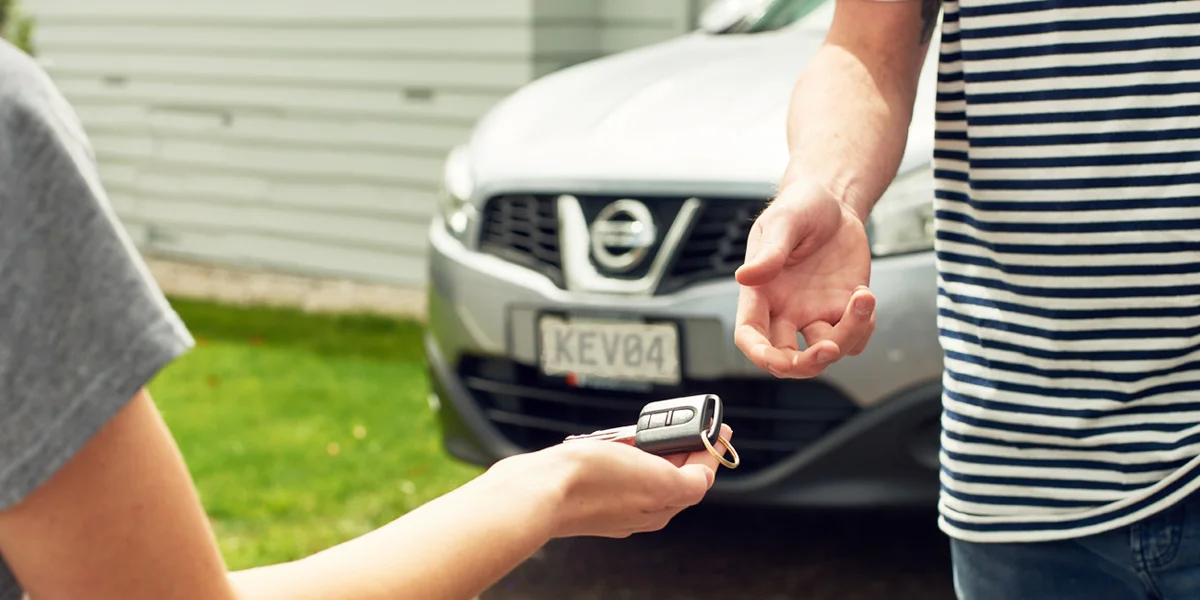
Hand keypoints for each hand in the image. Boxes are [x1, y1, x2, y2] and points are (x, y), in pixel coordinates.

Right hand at [500, 425, 732, 539]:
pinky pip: (618, 469)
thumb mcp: (657, 478)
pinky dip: (627, 452)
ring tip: (653, 428)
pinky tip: (621, 440)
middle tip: (688, 422)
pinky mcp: (589, 491)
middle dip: (683, 447)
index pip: (699, 477)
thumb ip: (689, 480)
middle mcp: (640, 509)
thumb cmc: (592, 482)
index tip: (720, 428)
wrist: (539, 489)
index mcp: (662, 506)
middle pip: (674, 474)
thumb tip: (705, 476)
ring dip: (653, 448)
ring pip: (646, 471)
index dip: (711, 450)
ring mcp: (614, 501)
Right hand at [734, 179, 875, 377]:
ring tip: (864, 297)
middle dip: (808, 362)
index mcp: (760, 292)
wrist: (834, 201)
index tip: (778, 361)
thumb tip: (745, 277)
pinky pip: (854, 338)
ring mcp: (814, 312)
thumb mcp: (784, 221)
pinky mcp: (842, 308)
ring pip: (827, 350)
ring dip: (848, 335)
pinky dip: (864, 328)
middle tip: (830, 347)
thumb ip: (769, 251)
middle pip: (788, 358)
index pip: (750, 335)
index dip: (760, 355)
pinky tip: (865, 298)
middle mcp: (785, 309)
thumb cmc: (801, 206)